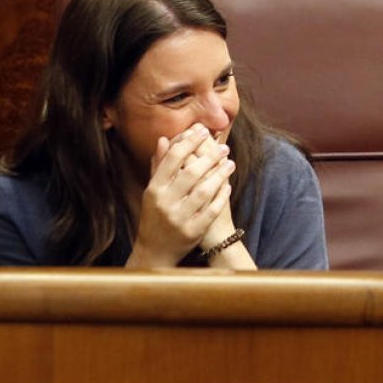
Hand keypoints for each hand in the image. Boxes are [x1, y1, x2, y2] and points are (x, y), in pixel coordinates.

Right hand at [126, 124, 234, 267]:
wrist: (155, 251)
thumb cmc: (155, 215)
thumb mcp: (153, 191)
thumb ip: (159, 166)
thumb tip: (164, 139)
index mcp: (154, 189)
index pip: (172, 159)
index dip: (189, 142)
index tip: (203, 131)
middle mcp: (165, 203)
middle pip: (191, 172)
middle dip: (210, 157)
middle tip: (224, 147)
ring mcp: (179, 218)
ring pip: (204, 191)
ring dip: (220, 175)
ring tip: (230, 163)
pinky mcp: (193, 231)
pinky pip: (212, 210)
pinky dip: (222, 196)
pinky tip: (229, 185)